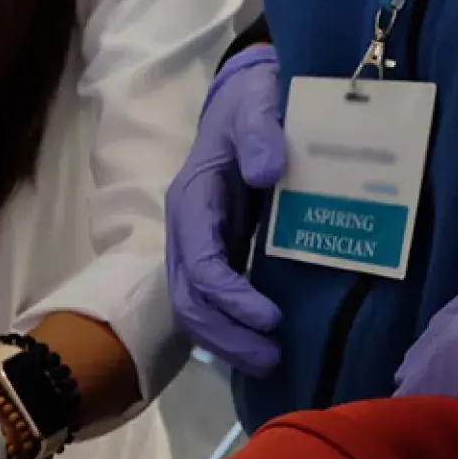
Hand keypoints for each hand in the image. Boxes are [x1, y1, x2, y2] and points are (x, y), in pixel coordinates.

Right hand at [165, 46, 286, 376]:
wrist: (244, 97)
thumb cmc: (252, 100)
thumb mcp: (258, 102)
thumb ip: (261, 131)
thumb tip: (266, 172)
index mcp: (191, 200)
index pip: (199, 264)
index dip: (231, 297)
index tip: (272, 318)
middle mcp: (185, 231)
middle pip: (188, 300)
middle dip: (226, 335)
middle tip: (272, 358)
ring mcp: (196, 245)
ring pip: (194, 309)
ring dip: (227, 341)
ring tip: (270, 361)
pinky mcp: (216, 252)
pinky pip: (213, 300)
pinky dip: (233, 327)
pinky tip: (264, 343)